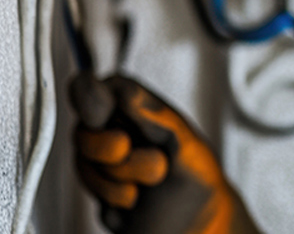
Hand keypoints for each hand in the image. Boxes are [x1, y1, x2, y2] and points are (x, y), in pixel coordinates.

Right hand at [69, 72, 261, 233]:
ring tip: (151, 181)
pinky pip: (89, 190)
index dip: (91, 96)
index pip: (101, 87)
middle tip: (147, 158)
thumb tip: (126, 92)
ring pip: (84, 162)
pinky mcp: (97, 189)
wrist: (194, 226)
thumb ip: (158, 116)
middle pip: (84, 128)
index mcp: (140, 110)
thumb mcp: (188, 144)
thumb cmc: (197, 181)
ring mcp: (103, 162)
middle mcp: (117, 131)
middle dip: (112, 149)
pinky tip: (136, 198)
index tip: (103, 113)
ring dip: (121, 177)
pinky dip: (115, 197)